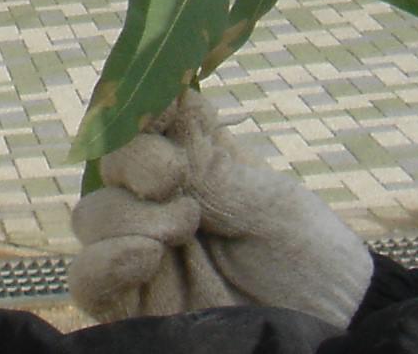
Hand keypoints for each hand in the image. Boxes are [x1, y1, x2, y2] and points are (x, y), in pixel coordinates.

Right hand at [68, 94, 370, 327]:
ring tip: (181, 228)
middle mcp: (157, 206)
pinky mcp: (133, 304)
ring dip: (127, 214)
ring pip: (92, 217)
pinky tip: (145, 257)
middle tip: (176, 181)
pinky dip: (102, 262)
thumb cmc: (310, 258)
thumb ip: (207, 159)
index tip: (164, 115)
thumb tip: (169, 90)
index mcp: (190, 167)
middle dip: (135, 165)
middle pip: (108, 167)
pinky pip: (86, 280)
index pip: (139, 126)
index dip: (141, 114)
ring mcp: (141, 255)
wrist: (331, 327)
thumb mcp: (266, 197)